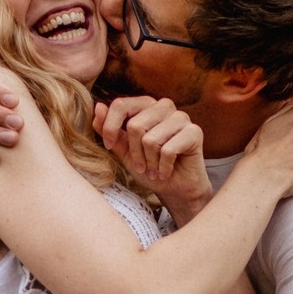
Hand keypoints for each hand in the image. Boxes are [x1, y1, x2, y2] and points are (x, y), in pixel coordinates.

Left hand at [93, 96, 211, 222]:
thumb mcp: (123, 151)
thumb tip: (98, 107)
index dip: (110, 127)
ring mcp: (181, 117)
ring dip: (149, 162)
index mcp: (146, 105)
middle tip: (141, 166)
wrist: (174, 189)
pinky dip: (163, 167)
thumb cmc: (149, 167)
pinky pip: (168, 150)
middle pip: (135, 125)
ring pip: (151, 139)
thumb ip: (111, 131)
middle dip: (134, 153)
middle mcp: (164, 106)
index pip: (121, 104)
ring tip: (154, 170)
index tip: (107, 146)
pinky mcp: (194, 132)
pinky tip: (165, 172)